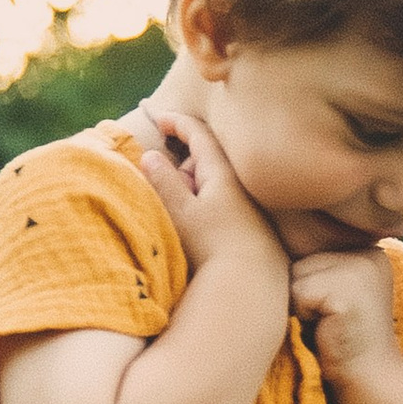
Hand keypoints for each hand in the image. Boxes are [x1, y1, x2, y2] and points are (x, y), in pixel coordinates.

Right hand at [135, 107, 287, 297]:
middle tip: (169, 192)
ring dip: (193, 191)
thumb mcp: (181, 212)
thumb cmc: (212, 247)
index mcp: (221, 172)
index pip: (198, 133)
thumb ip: (164, 181)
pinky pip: (222, 204)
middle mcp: (239, 183)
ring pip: (212, 184)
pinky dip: (206, 207)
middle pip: (205, 159)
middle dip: (182, 167)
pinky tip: (202, 234)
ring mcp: (248, 204)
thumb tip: (150, 156)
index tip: (157, 118)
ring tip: (185, 219)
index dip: (176, 121)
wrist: (252, 285)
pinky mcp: (252, 225)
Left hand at [289, 243, 400, 387]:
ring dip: (302, 303)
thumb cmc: (343, 336)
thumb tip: (272, 242)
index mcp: (368, 250)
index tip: (333, 308)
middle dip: (305, 291)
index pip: (313, 250)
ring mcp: (360, 269)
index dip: (311, 284)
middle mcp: (368, 253)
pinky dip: (304, 315)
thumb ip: (320, 264)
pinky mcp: (346, 290)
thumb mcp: (336, 289)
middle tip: (330, 318)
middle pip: (303, 260)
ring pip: (297, 274)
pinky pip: (299, 293)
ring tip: (328, 322)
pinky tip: (327, 328)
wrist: (368, 376)